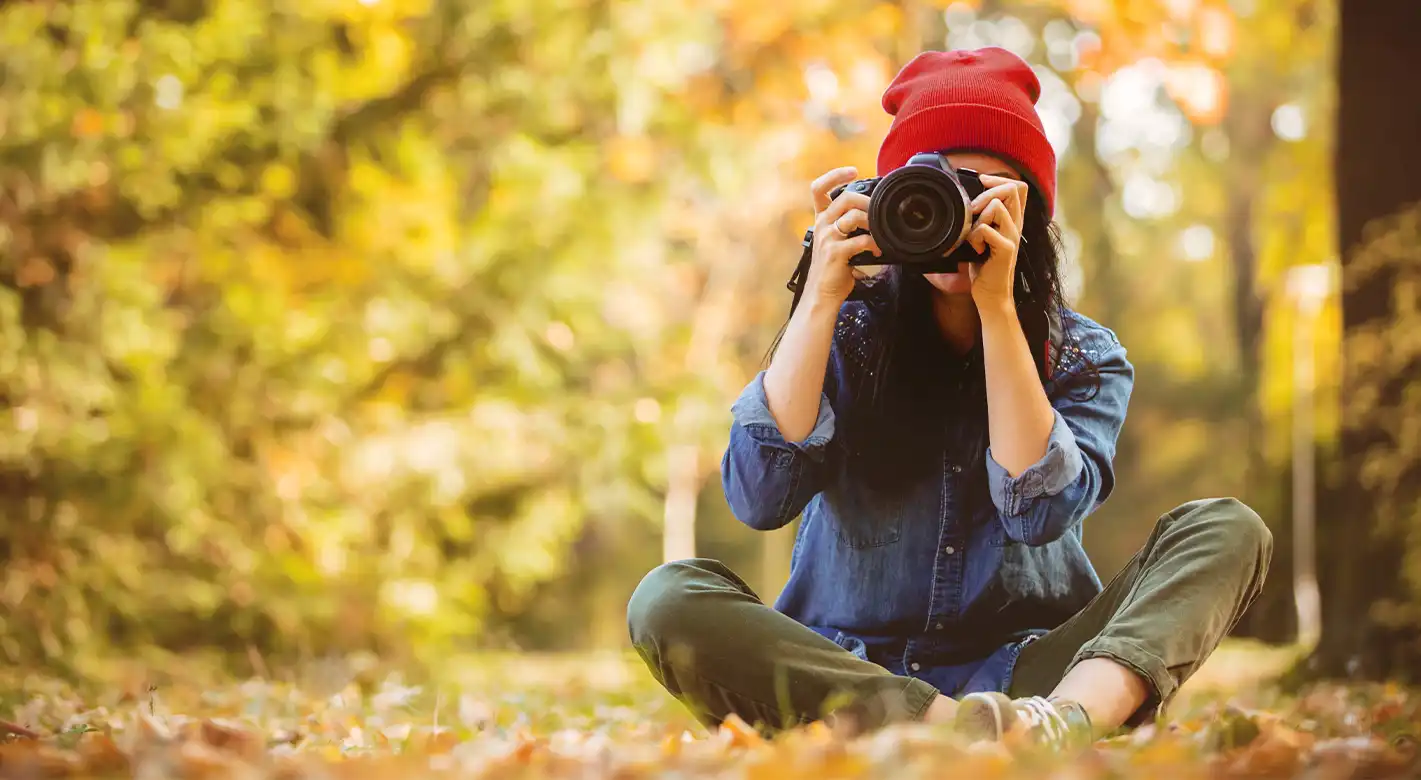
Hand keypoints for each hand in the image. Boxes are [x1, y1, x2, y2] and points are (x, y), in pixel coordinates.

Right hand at [807, 167, 881, 304]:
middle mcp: (821, 226)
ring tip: (880, 235)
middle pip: (845, 198)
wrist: (822, 295)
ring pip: (854, 216)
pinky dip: (874, 244)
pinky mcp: (835, 252)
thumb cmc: (833, 270)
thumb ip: (849, 228)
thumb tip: (874, 217)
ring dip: (873, 223)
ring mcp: (827, 238)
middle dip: (867, 202)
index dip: (835, 175)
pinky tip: (877, 251)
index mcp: (821, 221)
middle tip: (878, 213)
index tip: (853, 171)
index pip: (818, 189)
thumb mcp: (837, 243)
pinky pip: (861, 240)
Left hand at [966, 175, 1029, 314]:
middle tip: (972, 212)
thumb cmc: (984, 266)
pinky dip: (975, 237)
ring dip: (978, 217)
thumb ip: (979, 219)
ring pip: (997, 206)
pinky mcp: (1006, 250)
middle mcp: (1015, 225)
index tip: (980, 184)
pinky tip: (975, 249)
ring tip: (973, 235)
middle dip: (986, 194)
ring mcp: (1012, 237)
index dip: (998, 179)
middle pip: (1013, 189)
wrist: (991, 295)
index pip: (1018, 186)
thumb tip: (962, 201)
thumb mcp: (981, 237)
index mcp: (1012, 220)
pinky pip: (986, 229)